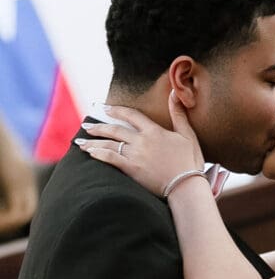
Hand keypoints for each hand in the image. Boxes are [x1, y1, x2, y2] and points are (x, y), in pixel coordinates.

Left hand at [75, 93, 204, 196]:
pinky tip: (90, 153)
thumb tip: (174, 93)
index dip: (116, 110)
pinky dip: (99, 154)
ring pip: (109, 144)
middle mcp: (142, 141)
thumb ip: (178, 114)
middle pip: (115, 130)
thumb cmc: (190, 161)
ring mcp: (135, 155)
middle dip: (98, 127)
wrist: (186, 185)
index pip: (131, 115)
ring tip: (81, 141)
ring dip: (93, 142)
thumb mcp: (187, 135)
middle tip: (86, 125)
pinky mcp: (132, 169)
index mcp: (154, 131)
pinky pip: (111, 159)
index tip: (105, 109)